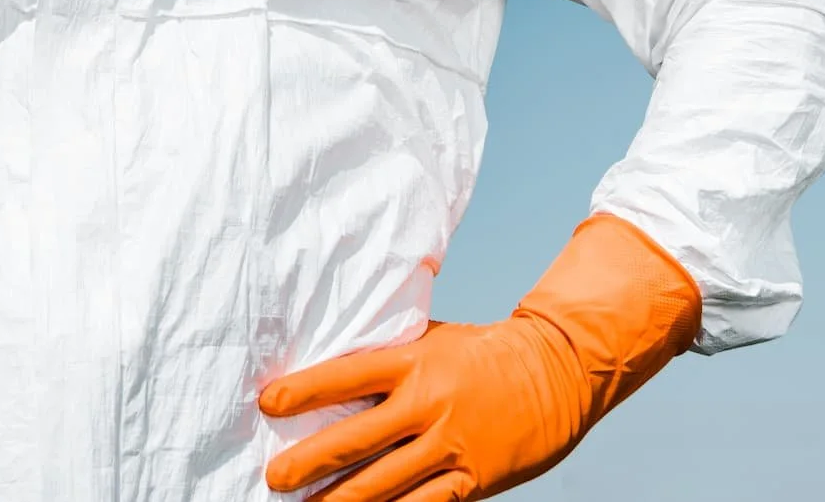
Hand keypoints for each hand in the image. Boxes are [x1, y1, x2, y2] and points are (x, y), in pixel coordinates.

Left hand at [259, 216, 700, 501]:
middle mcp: (430, 402)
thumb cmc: (481, 353)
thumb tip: (329, 369)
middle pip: (358, 439)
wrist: (556, 371)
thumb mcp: (432, 339)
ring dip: (341, 501)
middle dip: (309, 460)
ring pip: (385, 483)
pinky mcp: (473, 478)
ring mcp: (452, 444)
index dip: (305, 391)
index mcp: (415, 360)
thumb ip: (388, 356)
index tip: (268, 404)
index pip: (348, 375)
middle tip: (274, 476)